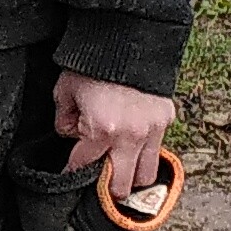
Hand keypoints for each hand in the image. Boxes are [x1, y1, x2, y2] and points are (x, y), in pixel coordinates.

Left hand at [52, 70, 174, 199]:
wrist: (125, 40)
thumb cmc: (90, 66)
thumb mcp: (64, 93)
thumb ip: (64, 121)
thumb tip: (72, 136)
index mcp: (102, 130)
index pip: (83, 166)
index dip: (72, 173)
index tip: (68, 180)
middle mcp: (131, 136)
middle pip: (121, 184)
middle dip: (107, 190)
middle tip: (100, 190)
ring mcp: (152, 130)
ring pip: (146, 175)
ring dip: (132, 178)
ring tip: (120, 176)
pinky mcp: (166, 120)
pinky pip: (157, 150)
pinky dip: (145, 156)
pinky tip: (134, 153)